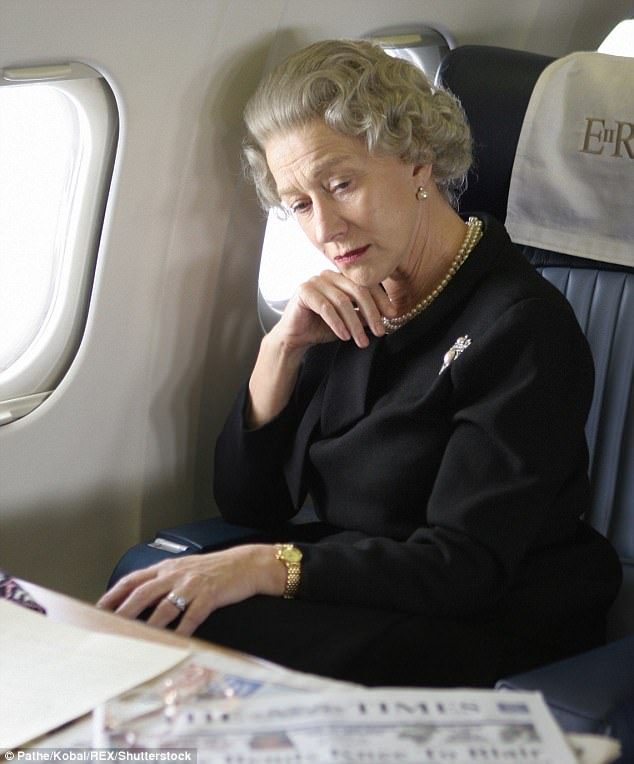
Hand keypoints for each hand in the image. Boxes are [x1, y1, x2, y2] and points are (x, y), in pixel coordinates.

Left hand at [96, 544, 284, 635]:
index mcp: (167, 567)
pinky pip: (191, 617)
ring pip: (163, 607)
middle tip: (107, 627)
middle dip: (122, 612)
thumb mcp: (186, 568)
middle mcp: (176, 574)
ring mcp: (192, 585)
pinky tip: (173, 643)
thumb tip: (141, 596)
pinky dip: (180, 631)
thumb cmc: (216, 569)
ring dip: (147, 626)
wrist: (246, 564)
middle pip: (142, 593)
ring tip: (135, 640)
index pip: (133, 579)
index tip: (98, 608)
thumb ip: (165, 579)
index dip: (114, 593)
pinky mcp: (209, 596)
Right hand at [275, 270, 394, 350]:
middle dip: (371, 313)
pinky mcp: (304, 291)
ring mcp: (315, 281)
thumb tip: (386, 315)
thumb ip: (363, 315)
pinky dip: (337, 323)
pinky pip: (326, 307)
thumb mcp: (348, 322)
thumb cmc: (320, 327)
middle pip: (357, 290)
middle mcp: (328, 275)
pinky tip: (344, 336)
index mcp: (341, 278)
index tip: (392, 314)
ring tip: (361, 341)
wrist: (295, 337)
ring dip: (354, 324)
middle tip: (379, 331)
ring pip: (342, 301)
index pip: (366, 284)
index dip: (381, 299)